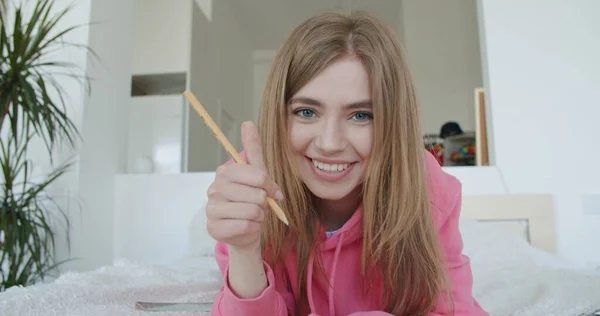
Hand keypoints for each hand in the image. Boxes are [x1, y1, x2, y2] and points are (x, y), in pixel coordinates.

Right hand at [205, 121, 282, 252]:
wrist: (246, 231)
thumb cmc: (252, 201)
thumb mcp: (257, 175)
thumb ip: (253, 150)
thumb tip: (247, 122)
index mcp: (224, 173)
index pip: (255, 174)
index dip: (268, 184)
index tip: (271, 191)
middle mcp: (214, 189)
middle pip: (255, 195)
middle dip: (263, 203)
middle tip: (258, 206)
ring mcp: (211, 209)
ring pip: (251, 211)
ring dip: (259, 216)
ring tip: (253, 216)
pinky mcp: (214, 228)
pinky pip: (245, 226)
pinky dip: (253, 228)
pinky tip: (247, 226)